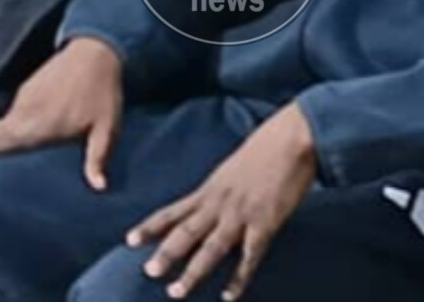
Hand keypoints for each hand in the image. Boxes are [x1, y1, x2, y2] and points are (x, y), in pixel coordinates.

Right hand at [0, 37, 124, 189]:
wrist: (96, 49)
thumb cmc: (102, 92)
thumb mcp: (106, 126)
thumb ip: (98, 156)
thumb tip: (99, 187)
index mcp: (42, 122)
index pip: (8, 137)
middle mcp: (27, 110)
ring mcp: (25, 96)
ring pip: (6, 122)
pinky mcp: (28, 88)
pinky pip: (14, 111)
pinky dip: (9, 123)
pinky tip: (10, 134)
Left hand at [127, 102, 318, 299]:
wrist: (294, 137)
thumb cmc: (269, 146)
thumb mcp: (235, 165)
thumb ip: (223, 187)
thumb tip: (214, 199)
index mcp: (211, 188)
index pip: (173, 210)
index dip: (151, 227)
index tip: (129, 241)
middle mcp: (220, 202)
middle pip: (187, 232)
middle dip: (166, 253)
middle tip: (149, 272)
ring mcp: (242, 214)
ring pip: (211, 248)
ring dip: (193, 272)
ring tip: (176, 292)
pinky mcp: (265, 222)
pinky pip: (249, 257)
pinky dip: (238, 278)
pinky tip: (229, 296)